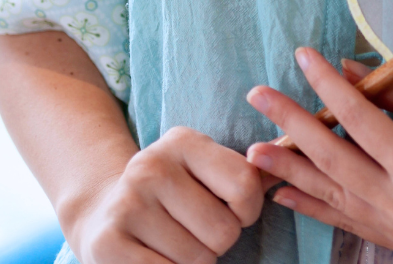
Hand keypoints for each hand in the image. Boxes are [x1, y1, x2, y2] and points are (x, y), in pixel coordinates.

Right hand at [65, 126, 266, 263]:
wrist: (103, 211)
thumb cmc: (173, 195)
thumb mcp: (203, 170)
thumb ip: (244, 174)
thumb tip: (289, 171)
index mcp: (183, 142)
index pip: (245, 185)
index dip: (247, 211)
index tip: (231, 210)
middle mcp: (152, 165)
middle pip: (223, 232)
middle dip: (218, 243)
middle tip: (195, 231)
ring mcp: (127, 203)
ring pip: (198, 260)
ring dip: (194, 262)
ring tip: (173, 242)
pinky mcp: (107, 242)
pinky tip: (156, 257)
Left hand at [246, 47, 392, 260]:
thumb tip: (351, 72)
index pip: (359, 120)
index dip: (327, 86)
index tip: (302, 55)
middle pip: (334, 162)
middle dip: (292, 127)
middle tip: (257, 97)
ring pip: (337, 199)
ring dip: (294, 172)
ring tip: (256, 152)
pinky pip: (353, 223)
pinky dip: (320, 205)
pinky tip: (293, 192)